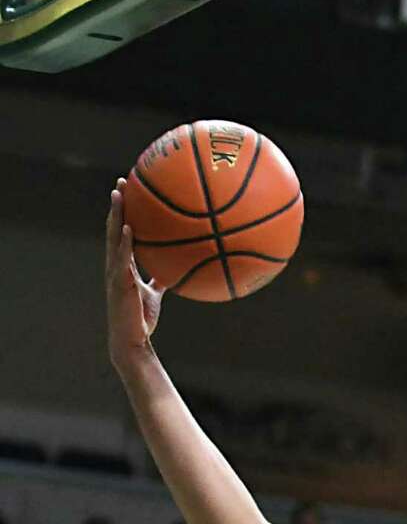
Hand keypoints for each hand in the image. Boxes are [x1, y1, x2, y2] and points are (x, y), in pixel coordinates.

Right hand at [106, 181, 162, 368]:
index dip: (122, 213)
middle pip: (114, 228)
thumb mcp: (154, 294)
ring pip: (113, 238)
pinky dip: (124, 242)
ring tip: (119, 195)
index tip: (127, 192)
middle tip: (121, 183)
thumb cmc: (141, 319)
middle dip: (117, 206)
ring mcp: (115, 272)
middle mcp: (115, 264)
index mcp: (123, 265)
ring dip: (115, 215)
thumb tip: (176, 269)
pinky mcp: (119, 283)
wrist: (132, 340)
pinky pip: (122, 258)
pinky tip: (128, 227)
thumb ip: (161, 279)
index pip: (121, 233)